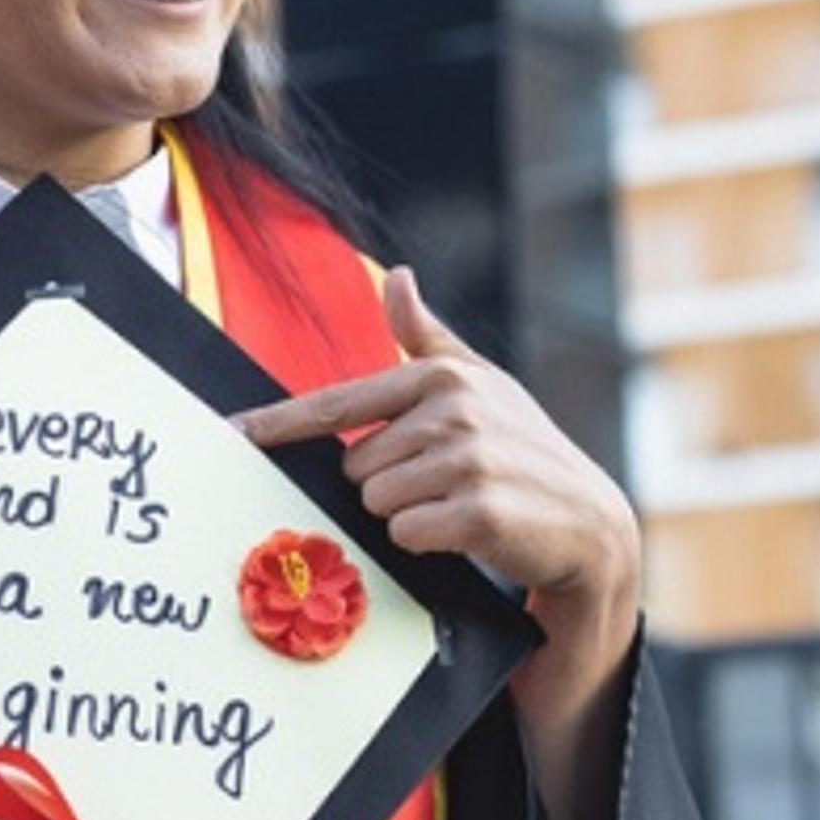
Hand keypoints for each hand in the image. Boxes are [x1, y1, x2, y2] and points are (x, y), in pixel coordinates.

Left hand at [236, 269, 640, 819]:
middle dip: (388, 486)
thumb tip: (396, 276)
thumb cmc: (522, 451)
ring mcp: (470, 460)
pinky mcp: (478, 511)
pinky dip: (426, 542)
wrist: (588, 523)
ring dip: (407, 516)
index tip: (232, 434)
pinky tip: (465, 533)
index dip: (279, 423)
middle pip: (356, 467)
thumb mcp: (480, 386)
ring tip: (457, 507)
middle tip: (442, 488)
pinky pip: (405, 534)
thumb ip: (427, 337)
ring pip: (376, 503)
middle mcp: (456, 410)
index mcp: (444, 376)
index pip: (340, 401)